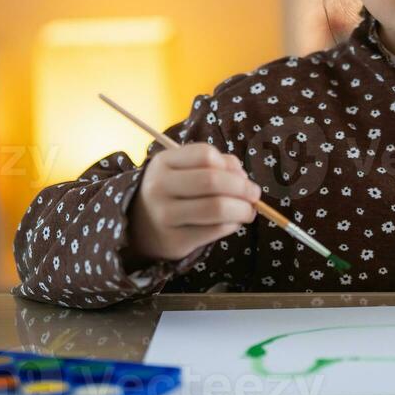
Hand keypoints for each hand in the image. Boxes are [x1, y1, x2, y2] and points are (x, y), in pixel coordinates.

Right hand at [126, 143, 261, 265]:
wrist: (140, 227)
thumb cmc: (173, 192)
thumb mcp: (183, 170)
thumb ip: (216, 165)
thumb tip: (243, 177)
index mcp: (164, 162)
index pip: (205, 154)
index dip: (230, 164)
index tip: (241, 174)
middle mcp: (160, 187)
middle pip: (212, 181)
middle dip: (242, 188)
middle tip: (255, 195)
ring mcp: (165, 215)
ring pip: (217, 208)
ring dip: (242, 209)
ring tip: (249, 211)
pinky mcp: (175, 240)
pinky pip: (215, 230)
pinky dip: (232, 225)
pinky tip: (233, 223)